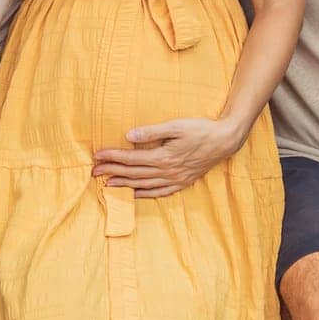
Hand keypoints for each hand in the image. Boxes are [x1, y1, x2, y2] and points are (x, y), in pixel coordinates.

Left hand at [91, 117, 246, 198]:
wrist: (225, 141)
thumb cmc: (201, 129)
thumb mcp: (176, 125)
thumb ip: (152, 131)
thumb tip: (129, 135)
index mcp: (163, 157)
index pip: (131, 158)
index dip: (112, 157)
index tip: (97, 155)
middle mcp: (167, 171)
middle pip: (133, 173)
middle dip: (112, 171)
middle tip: (94, 171)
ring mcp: (175, 179)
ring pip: (143, 185)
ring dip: (124, 184)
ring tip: (107, 184)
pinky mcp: (182, 182)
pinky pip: (159, 192)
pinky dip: (144, 194)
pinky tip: (135, 194)